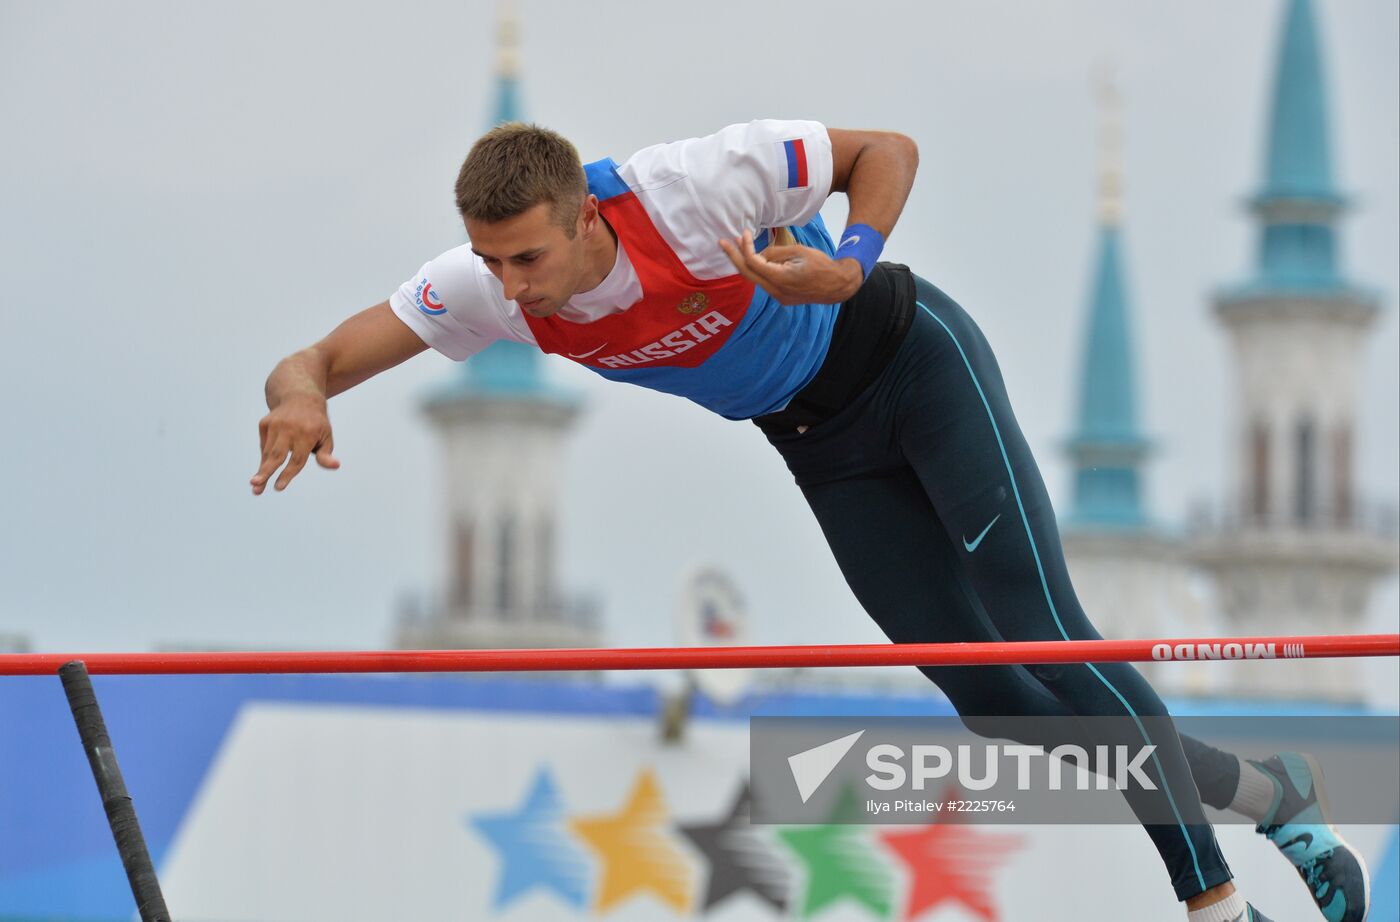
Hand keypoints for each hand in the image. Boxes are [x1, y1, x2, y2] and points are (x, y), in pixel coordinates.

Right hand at [251, 394, 339, 494]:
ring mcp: (275, 425)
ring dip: (261, 470)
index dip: (287, 474)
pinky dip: (265, 457)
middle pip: (277, 455)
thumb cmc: (316, 423)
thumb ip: (326, 454)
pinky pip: (264, 445)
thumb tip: (336, 465)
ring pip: (267, 452)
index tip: (279, 487)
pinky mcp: (265, 423)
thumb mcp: (326, 436)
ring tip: (255, 485)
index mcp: (308, 434)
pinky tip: (265, 466)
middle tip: (255, 485)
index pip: (297, 459)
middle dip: (266, 471)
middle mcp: (290, 429)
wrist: (300, 397)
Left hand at [719, 229, 863, 305]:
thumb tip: (758, 254)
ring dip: (746, 263)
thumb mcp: (798, 251)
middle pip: (747, 274)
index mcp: (780, 278)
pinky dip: (757, 270)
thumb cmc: (821, 265)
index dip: (745, 247)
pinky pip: (764, 283)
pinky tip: (756, 259)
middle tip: (722, 242)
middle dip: (734, 257)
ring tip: (738, 247)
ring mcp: (778, 297)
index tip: (743, 233)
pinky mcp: (782, 298)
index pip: (753, 262)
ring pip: (755, 279)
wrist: (838, 286)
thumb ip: (775, 252)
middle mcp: (776, 291)